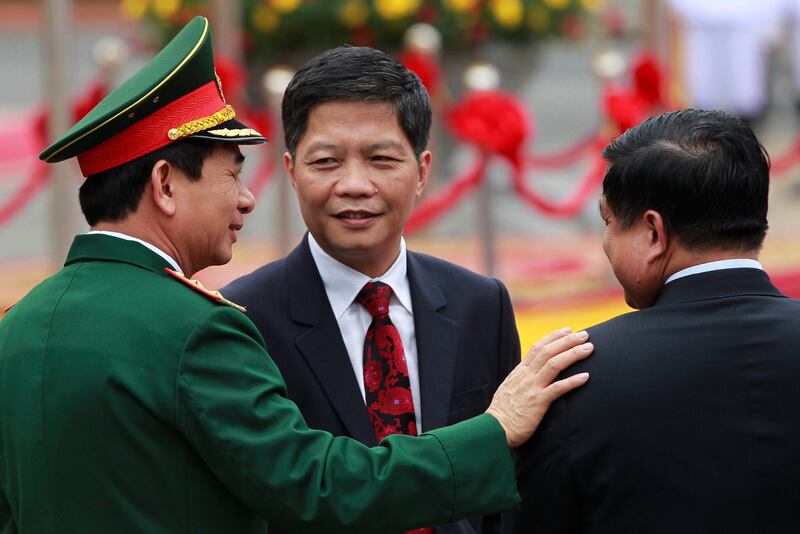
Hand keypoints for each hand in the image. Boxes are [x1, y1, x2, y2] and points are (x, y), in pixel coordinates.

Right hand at [485, 328, 591, 447]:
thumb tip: (532, 374)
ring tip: (589, 348)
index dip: (554, 337)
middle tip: (584, 335)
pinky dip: (573, 381)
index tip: (567, 331)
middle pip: (549, 351)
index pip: (538, 347)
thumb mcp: (510, 388)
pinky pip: (558, 388)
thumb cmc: (503, 412)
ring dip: (573, 354)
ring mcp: (532, 388)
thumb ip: (522, 379)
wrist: (494, 428)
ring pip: (555, 364)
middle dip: (568, 341)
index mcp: (520, 371)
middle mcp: (526, 376)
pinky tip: (586, 377)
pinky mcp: (538, 402)